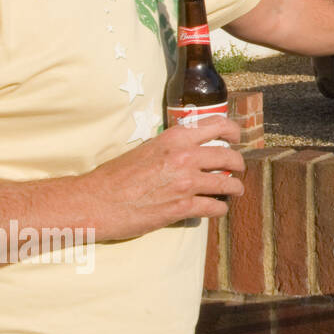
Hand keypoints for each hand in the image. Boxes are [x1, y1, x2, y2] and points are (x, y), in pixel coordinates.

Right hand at [81, 118, 245, 241]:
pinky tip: (216, 208)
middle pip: (230, 157)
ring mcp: (186, 182)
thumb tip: (193, 148)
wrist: (94, 202)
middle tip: (237, 169)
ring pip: (228, 183)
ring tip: (234, 190)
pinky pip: (216, 207)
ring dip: (235, 188)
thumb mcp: (147, 149)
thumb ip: (173, 146)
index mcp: (175, 138)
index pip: (218, 125)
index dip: (233, 131)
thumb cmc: (116, 176)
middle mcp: (184, 156)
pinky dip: (220, 208)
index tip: (236, 138)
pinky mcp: (183, 206)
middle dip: (238, 164)